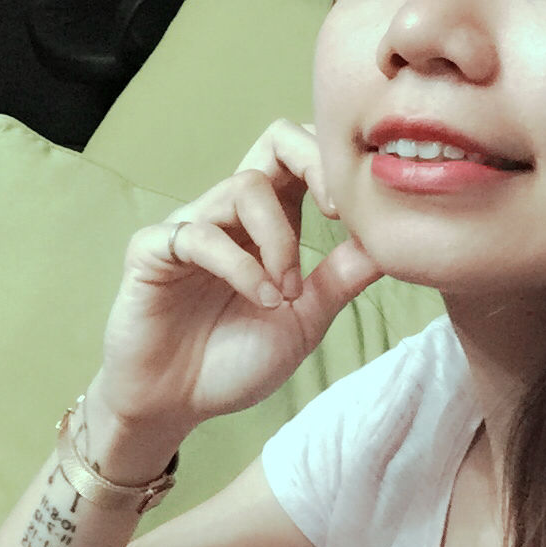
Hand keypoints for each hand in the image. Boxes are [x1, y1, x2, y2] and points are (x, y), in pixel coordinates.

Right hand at [94, 119, 382, 436]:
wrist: (175, 406)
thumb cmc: (235, 360)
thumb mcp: (307, 318)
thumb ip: (343, 277)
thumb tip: (393, 241)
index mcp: (270, 221)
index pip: (304, 157)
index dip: (337, 167)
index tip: (362, 214)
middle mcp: (231, 212)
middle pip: (275, 140)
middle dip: (314, 163)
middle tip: (337, 213)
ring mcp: (190, 225)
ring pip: (245, 187)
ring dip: (280, 241)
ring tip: (288, 293)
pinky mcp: (152, 251)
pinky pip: (199, 234)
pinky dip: (241, 266)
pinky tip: (260, 301)